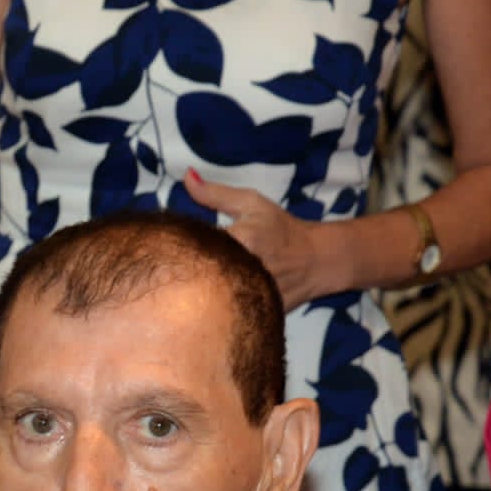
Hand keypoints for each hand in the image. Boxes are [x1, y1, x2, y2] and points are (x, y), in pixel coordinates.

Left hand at [184, 170, 333, 310]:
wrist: (316, 260)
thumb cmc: (281, 229)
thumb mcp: (251, 203)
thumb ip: (214, 193)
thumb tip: (186, 176)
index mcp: (239, 240)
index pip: (192, 245)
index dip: (178, 245)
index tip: (174, 243)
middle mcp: (243, 270)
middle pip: (194, 274)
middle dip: (182, 270)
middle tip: (176, 266)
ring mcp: (248, 296)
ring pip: (204, 298)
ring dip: (194, 291)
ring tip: (191, 283)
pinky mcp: (252, 314)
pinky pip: (220, 313)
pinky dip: (210, 308)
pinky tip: (205, 301)